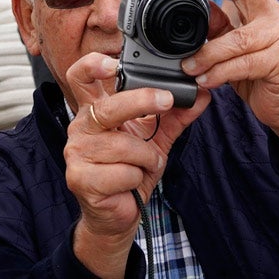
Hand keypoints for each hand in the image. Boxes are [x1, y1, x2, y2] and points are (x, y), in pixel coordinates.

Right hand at [64, 53, 208, 275]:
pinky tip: (131, 183)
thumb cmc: (131, 171)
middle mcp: (81, 127)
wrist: (118, 214)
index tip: (115, 64)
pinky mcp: (80, 178)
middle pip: (109, 107)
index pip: (81, 77)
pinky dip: (137, 177)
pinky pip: (122, 172)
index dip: (93, 65)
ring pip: (124, 145)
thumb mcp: (156, 138)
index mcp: (94, 111)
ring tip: (145, 165)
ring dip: (147, 157)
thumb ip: (176, 115)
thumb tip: (202, 94)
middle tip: (167, 100)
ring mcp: (76, 153)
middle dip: (141, 102)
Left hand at [181, 0, 278, 159]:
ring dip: (208, 53)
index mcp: (266, 10)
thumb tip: (199, 6)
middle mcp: (278, 18)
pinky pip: (244, 64)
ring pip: (238, 39)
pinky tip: (206, 80)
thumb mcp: (234, 48)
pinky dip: (220, 73)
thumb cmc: (259, 75)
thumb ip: (220, 27)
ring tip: (188, 65)